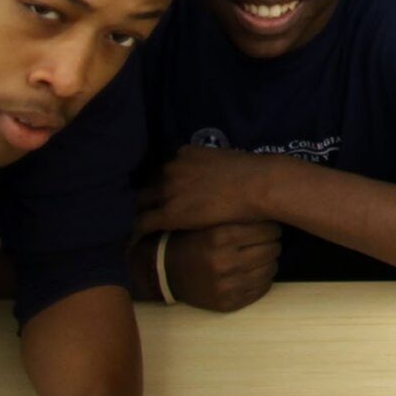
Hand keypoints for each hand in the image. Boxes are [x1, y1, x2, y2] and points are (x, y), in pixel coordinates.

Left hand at [136, 143, 278, 232]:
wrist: (259, 185)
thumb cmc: (253, 173)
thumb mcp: (225, 160)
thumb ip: (209, 166)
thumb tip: (211, 180)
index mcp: (185, 153)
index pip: (165, 170)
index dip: (165, 184)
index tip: (169, 195)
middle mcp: (171, 168)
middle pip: (150, 186)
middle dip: (152, 198)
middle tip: (157, 212)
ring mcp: (168, 190)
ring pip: (143, 203)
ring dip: (145, 213)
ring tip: (147, 227)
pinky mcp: (169, 213)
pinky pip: (143, 223)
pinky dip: (138, 232)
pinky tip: (136, 241)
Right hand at [160, 221, 281, 312]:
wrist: (165, 272)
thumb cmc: (193, 241)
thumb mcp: (211, 222)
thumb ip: (239, 216)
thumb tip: (274, 212)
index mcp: (220, 237)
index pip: (269, 230)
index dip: (271, 227)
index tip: (266, 228)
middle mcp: (224, 262)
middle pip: (273, 249)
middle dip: (271, 244)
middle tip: (262, 243)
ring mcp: (226, 286)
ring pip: (271, 269)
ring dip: (268, 262)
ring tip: (257, 257)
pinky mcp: (228, 303)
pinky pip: (263, 288)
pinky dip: (262, 279)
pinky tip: (250, 272)